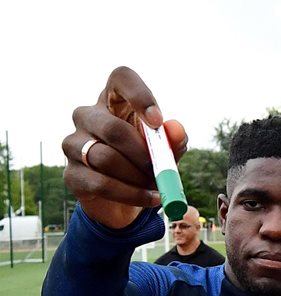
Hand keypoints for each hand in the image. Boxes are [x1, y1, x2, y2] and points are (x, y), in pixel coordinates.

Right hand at [62, 66, 187, 227]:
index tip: (157, 121)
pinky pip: (101, 184)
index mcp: (114, 100)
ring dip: (138, 177)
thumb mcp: (165, 149)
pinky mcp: (71, 174)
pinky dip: (132, 194)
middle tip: (161, 170)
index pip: (121, 78)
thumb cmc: (145, 159)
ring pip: (106, 158)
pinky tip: (151, 198)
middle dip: (143, 154)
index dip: (139, 96)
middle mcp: (87, 116)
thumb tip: (176, 130)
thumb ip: (174, 139)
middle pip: (113, 129)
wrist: (126, 195)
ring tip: (157, 186)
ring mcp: (74, 144)